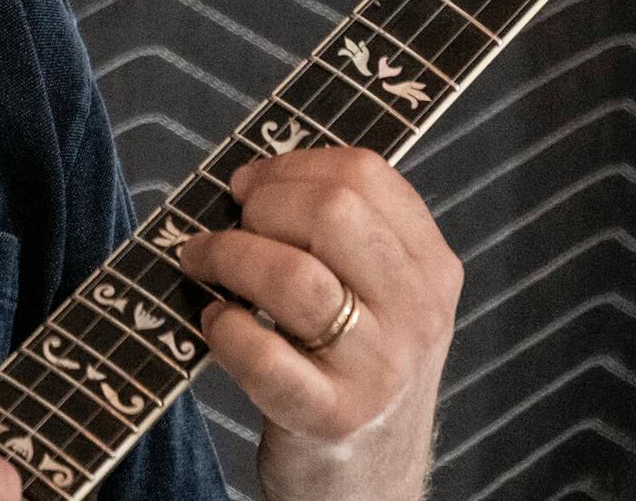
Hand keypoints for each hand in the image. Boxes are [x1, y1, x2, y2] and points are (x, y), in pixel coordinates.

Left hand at [175, 148, 461, 500]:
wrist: (372, 476)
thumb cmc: (357, 367)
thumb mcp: (383, 294)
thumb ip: (346, 234)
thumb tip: (253, 177)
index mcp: (432, 265)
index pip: (366, 174)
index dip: (292, 166)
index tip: (251, 184)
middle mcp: (418, 312)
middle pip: (333, 212)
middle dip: (261, 206)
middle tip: (227, 225)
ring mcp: (379, 368)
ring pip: (294, 277)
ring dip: (229, 257)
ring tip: (203, 264)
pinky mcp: (332, 417)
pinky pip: (265, 355)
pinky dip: (226, 329)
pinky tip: (216, 324)